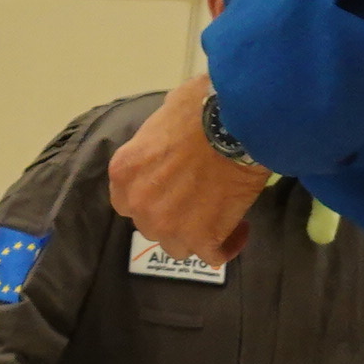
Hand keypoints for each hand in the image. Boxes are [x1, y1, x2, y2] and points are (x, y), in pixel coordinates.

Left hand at [108, 74, 271, 262]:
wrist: (234, 123)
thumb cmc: (201, 107)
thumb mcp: (164, 115)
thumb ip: (157, 139)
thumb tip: (171, 136)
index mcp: (124, 173)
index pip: (127, 202)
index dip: (149, 199)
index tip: (169, 192)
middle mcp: (140, 204)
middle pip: (152, 225)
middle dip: (172, 216)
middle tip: (198, 200)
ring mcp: (169, 225)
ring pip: (178, 245)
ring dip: (196, 234)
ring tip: (218, 217)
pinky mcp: (203, 238)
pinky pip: (213, 256)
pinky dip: (226, 246)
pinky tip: (239, 229)